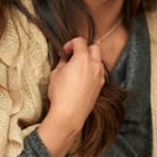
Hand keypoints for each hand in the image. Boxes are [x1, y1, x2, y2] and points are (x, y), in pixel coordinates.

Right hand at [39, 37, 104, 156]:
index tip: (65, 51)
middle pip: (94, 47)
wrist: (69, 114)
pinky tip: (83, 78)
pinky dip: (93, 71)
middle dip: (84, 49)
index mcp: (83, 59)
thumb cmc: (60, 94)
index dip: (70, 44)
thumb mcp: (55, 74)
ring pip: (98, 60)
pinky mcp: (101, 86)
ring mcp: (100, 76)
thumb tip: (66, 59)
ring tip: (78, 68)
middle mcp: (95, 65)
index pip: (80, 41)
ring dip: (90, 60)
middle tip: (73, 56)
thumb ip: (63, 63)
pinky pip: (99, 72)